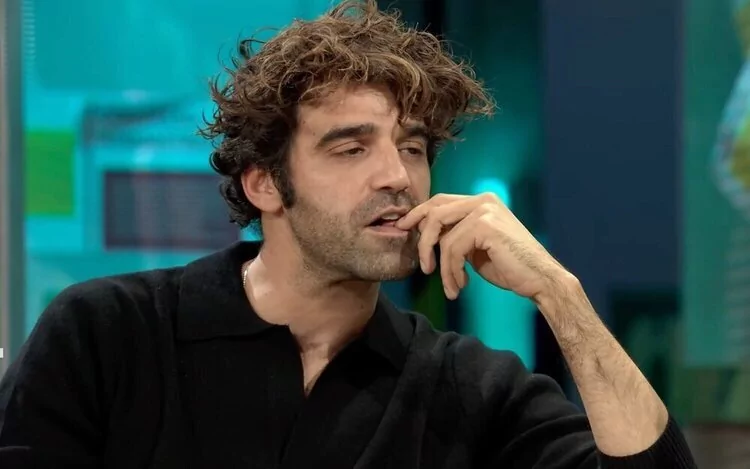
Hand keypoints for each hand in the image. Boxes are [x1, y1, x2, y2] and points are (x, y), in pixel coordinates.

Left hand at [395, 193, 568, 300]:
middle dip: (423, 241)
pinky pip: (452, 249)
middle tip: (424, 267)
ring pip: (442, 235)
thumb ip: (456, 236)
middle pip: (435, 212)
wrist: (540, 279)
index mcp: (481, 201)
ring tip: (451, 286)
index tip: (403, 229)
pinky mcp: (485, 225)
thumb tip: (427, 238)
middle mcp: (482, 200)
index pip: (440, 201)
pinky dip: (452, 272)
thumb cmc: (510, 266)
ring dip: (442, 267)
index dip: (418, 214)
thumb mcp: (475, 248)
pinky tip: (461, 286)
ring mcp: (485, 210)